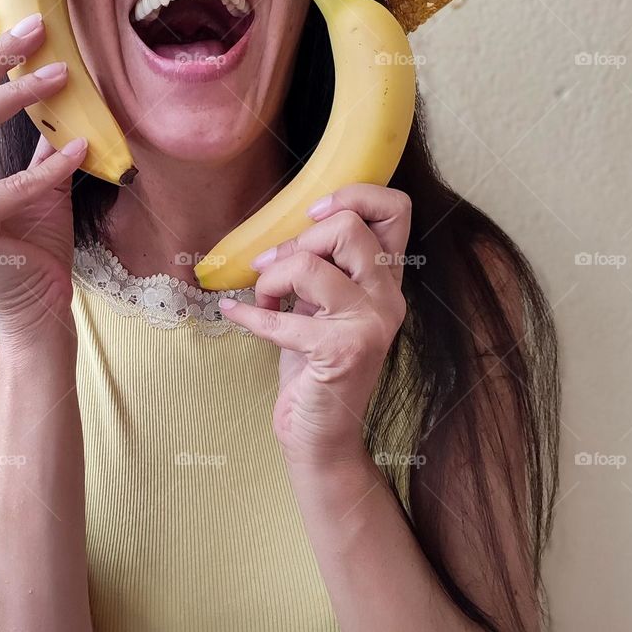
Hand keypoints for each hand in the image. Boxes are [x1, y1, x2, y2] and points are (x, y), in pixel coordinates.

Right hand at [0, 0, 87, 341]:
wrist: (34, 314)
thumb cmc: (33, 248)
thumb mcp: (39, 183)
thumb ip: (39, 141)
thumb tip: (63, 88)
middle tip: (37, 25)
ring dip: (15, 95)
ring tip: (64, 75)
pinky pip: (5, 187)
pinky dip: (47, 165)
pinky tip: (82, 148)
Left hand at [218, 185, 411, 468]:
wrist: (320, 435)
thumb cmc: (314, 366)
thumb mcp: (320, 305)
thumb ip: (320, 265)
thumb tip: (285, 224)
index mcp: (385, 279)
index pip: (396, 209)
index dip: (354, 196)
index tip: (312, 215)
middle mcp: (387, 297)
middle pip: (347, 226)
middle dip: (296, 240)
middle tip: (274, 270)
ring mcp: (370, 323)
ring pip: (310, 262)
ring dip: (271, 278)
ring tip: (264, 299)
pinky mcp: (344, 350)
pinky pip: (282, 315)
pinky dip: (250, 316)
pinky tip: (236, 315)